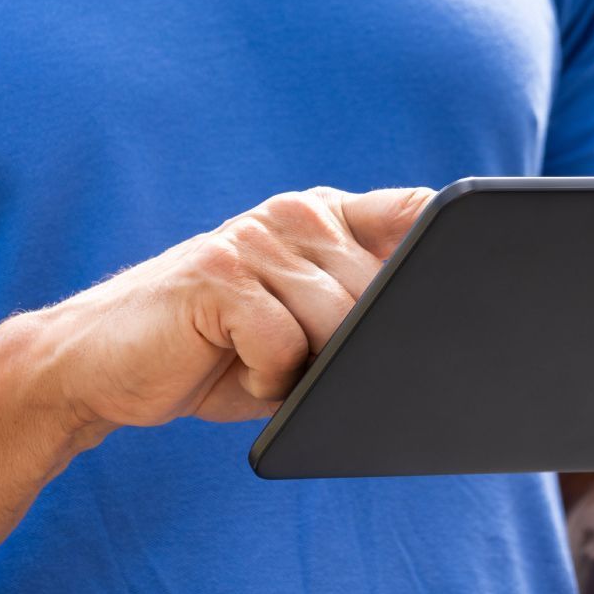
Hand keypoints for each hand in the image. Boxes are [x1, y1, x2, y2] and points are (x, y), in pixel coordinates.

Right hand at [8, 186, 431, 432]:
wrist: (100, 364)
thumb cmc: (215, 354)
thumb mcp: (300, 328)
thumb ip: (361, 314)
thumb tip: (439, 331)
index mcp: (324, 216)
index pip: (413, 213)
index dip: (454, 242)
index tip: (493, 269)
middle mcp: (295, 215)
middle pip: (384, 294)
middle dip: (364, 351)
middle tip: (310, 370)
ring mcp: (255, 240)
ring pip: (339, 324)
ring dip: (309, 371)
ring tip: (262, 367)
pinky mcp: (219, 277)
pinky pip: (285, 345)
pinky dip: (270, 379)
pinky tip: (234, 369)